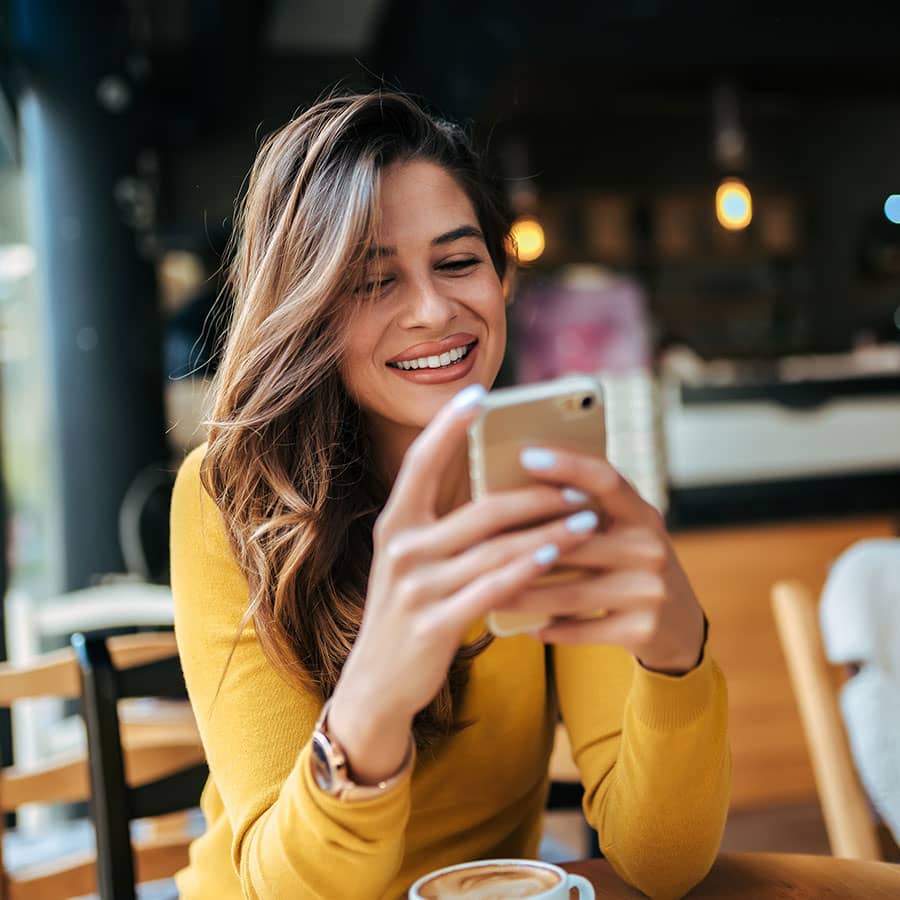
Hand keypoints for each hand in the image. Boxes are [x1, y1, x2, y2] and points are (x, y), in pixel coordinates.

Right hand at [329, 388, 599, 781]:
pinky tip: (558, 556)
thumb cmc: (408, 608)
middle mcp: (401, 548)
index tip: (480, 394)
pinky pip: (494, 588)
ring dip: (548, 531)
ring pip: (496, 548)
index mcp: (395, 523)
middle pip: (480, 508)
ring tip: (587, 519)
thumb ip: (444, 522)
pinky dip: (530, 569)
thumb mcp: (413, 560)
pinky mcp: (435, 622)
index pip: (421, 462)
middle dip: (537, 493)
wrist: (376, 682)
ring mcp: (416, 587)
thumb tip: (497, 482)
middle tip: (580, 483)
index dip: (448, 425)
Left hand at [500, 447, 705, 674]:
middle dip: (523, 545)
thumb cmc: (630, 567)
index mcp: (642, 514)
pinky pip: (581, 629)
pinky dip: (550, 629)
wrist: (679, 628)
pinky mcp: (643, 630)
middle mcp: (651, 547)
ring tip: (487, 592)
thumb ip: (584, 514)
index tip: (525, 454)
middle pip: (576, 542)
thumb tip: (512, 490)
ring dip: (524, 594)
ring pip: (570, 591)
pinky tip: (525, 627)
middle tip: (476, 544)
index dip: (568, 464)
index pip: (606, 479)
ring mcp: (651, 590)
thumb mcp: (622, 533)